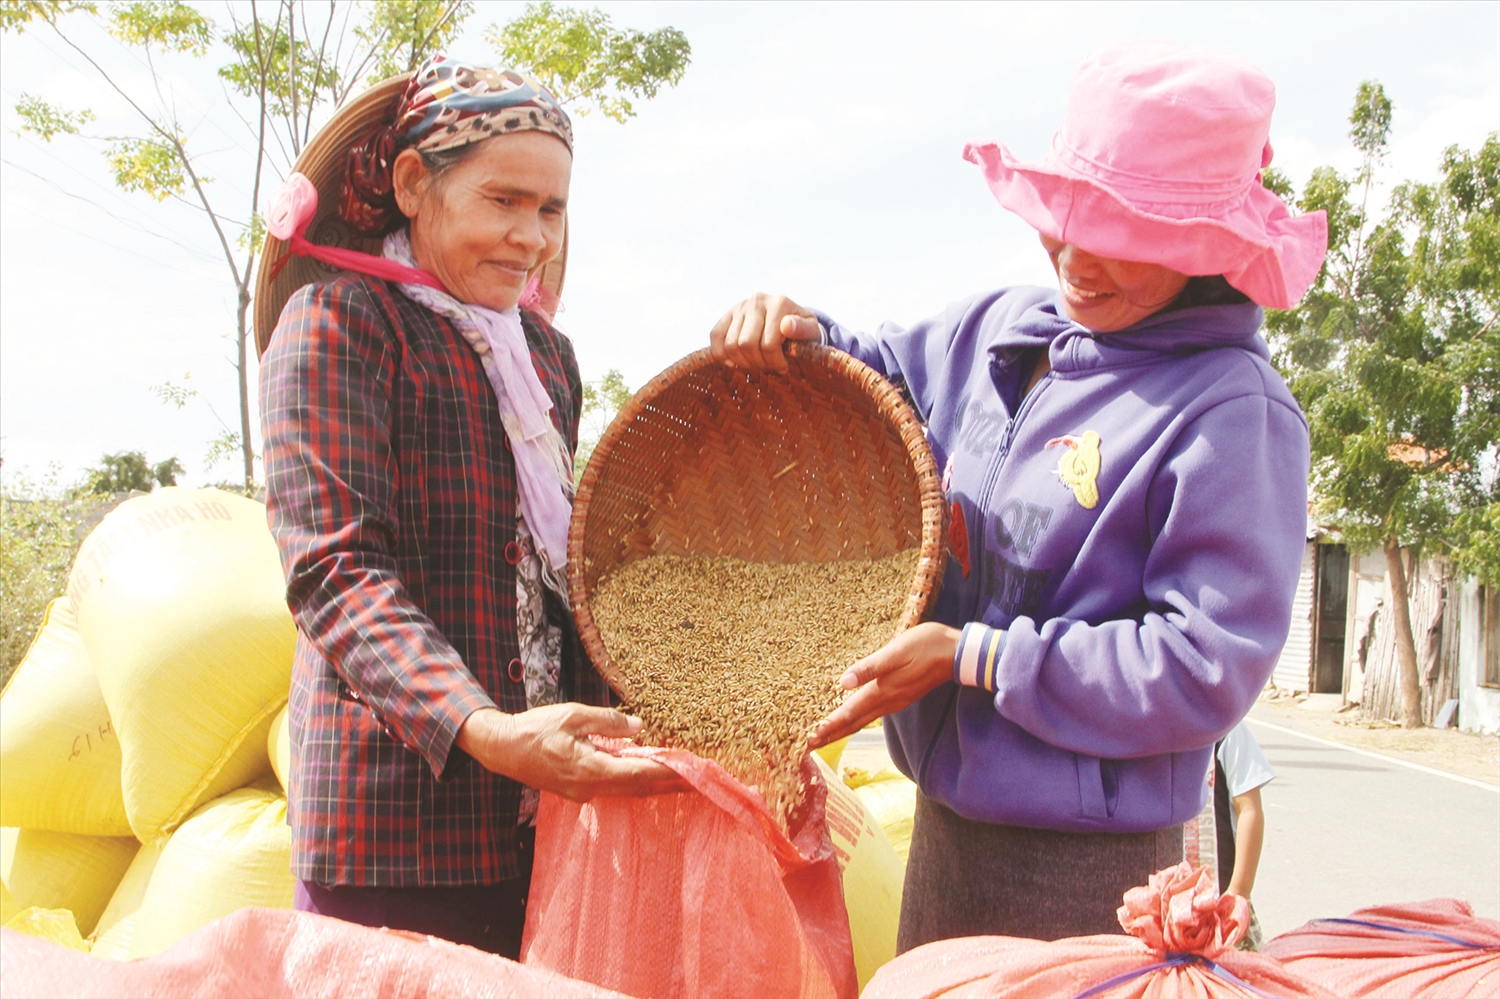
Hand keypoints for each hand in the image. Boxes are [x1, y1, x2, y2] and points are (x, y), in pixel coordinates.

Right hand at [456, 704, 687, 800]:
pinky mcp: (578, 790)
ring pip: (628, 790)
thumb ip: (607, 721)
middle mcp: (591, 787)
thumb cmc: (535, 729)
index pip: (640, 773)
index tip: (692, 771)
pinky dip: (635, 782)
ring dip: (655, 786)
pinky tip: (648, 776)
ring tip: (683, 780)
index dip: (669, 772)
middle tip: (700, 781)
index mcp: (591, 769)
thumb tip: (637, 727)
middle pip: (639, 788)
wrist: (502, 749)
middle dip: (670, 785)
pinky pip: (614, 788)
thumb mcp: (572, 715)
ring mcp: (584, 792)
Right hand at [709, 293, 821, 372]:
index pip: (769, 343)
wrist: (787, 316)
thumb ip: (804, 329)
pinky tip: (734, 362)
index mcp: (779, 303)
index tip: (783, 368)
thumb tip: (788, 326)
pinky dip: (721, 354)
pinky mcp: (727, 314)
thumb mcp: (811, 330)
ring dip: (743, 362)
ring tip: (756, 364)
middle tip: (769, 367)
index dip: (775, 362)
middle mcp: (757, 301)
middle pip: (747, 344)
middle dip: (758, 363)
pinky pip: (715, 336)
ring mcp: (740, 306)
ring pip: (731, 344)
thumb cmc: (801, 329)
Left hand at [809, 622, 960, 748]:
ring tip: (822, 737)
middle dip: (829, 736)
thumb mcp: (896, 651)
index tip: (807, 740)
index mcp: (883, 691)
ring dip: (841, 730)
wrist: (957, 653)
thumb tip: (843, 683)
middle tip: (806, 747)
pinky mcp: (900, 696)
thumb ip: (870, 667)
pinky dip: (855, 720)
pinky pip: (871, 714)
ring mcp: (895, 701)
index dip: (827, 727)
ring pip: (862, 721)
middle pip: (853, 724)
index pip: (849, 714)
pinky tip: (850, 717)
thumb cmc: (927, 646)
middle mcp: (888, 702)